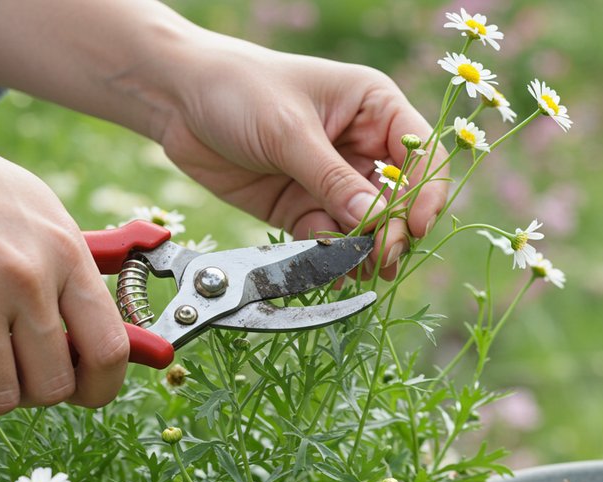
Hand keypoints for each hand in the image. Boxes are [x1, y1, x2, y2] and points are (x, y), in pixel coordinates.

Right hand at [0, 60, 128, 415]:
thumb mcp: (39, 212)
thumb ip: (72, 273)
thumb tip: (105, 335)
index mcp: (65, 254)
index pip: (109, 348)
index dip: (101, 385)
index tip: (83, 389)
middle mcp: (26, 279)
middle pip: (53, 385)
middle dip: (32, 392)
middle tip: (8, 373)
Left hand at [156, 33, 448, 279]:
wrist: (176, 98)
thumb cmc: (238, 88)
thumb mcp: (289, 130)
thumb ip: (332, 179)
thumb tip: (374, 223)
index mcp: (374, 107)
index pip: (421, 154)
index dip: (426, 192)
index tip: (416, 226)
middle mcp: (361, 145)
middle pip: (399, 197)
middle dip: (395, 230)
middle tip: (383, 259)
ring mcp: (332, 179)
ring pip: (366, 225)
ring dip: (365, 250)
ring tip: (361, 272)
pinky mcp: (303, 206)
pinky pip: (329, 238)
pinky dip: (332, 257)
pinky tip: (332, 271)